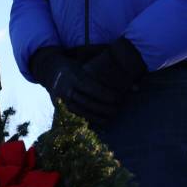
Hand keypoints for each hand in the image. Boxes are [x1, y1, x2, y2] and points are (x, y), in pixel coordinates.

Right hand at [29, 39, 146, 126]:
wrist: (50, 69)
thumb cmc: (75, 65)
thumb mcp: (88, 64)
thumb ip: (110, 73)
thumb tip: (137, 87)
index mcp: (73, 74)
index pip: (91, 86)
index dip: (105, 94)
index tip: (118, 98)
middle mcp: (65, 87)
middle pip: (87, 101)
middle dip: (103, 107)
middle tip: (117, 109)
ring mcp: (60, 98)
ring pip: (80, 111)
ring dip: (96, 116)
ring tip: (110, 118)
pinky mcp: (58, 106)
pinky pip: (74, 115)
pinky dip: (87, 119)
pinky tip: (98, 122)